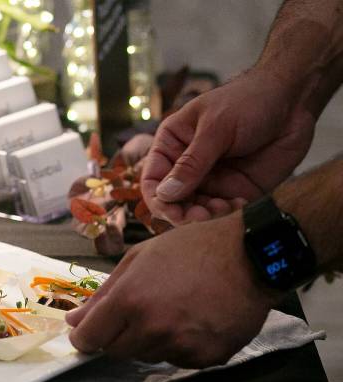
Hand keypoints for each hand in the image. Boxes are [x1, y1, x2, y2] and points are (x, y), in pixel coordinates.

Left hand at [65, 212, 279, 368]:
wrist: (253, 254)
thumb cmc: (191, 249)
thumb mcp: (139, 259)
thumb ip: (103, 294)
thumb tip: (74, 322)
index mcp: (130, 301)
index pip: (89, 339)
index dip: (85, 337)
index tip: (90, 332)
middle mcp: (153, 328)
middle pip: (116, 352)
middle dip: (119, 336)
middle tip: (140, 312)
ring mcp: (182, 346)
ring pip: (148, 357)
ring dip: (151, 341)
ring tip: (173, 312)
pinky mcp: (208, 358)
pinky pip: (179, 362)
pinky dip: (180, 348)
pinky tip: (194, 322)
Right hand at [141, 70, 316, 224]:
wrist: (294, 100)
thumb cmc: (249, 101)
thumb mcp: (216, 128)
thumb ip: (191, 163)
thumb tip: (165, 195)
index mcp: (173, 145)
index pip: (153, 179)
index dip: (158, 199)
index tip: (171, 210)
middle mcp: (188, 166)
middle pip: (172, 200)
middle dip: (182, 212)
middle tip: (198, 215)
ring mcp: (211, 179)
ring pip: (196, 209)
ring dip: (206, 214)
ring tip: (222, 207)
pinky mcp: (235, 189)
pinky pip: (223, 210)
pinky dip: (227, 212)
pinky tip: (239, 202)